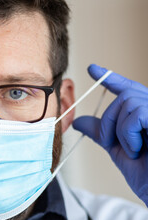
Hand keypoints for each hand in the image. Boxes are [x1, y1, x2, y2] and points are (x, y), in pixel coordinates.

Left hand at [73, 64, 147, 205]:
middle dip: (109, 119)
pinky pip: (137, 114)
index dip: (110, 78)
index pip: (128, 89)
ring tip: (131, 151)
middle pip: (124, 95)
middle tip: (109, 143)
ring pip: (127, 102)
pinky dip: (128, 134)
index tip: (92, 69)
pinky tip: (138, 150)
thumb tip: (78, 121)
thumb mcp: (118, 149)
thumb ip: (101, 132)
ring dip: (118, 129)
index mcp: (147, 115)